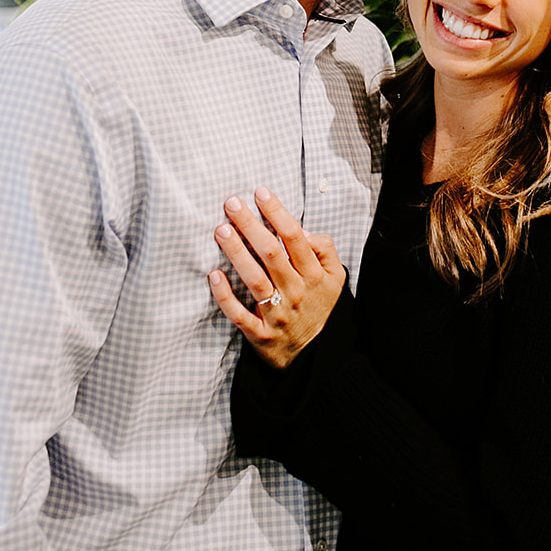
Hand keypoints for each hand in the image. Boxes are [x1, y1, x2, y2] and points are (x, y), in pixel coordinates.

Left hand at [208, 186, 345, 367]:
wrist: (319, 359)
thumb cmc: (323, 309)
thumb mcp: (337, 279)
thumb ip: (326, 250)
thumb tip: (305, 230)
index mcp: (314, 276)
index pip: (295, 237)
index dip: (277, 212)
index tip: (260, 192)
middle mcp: (295, 292)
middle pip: (271, 253)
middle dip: (250, 224)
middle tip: (231, 203)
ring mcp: (277, 314)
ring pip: (254, 279)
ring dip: (236, 252)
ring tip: (221, 229)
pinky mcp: (260, 335)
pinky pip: (239, 314)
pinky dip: (225, 296)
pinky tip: (213, 275)